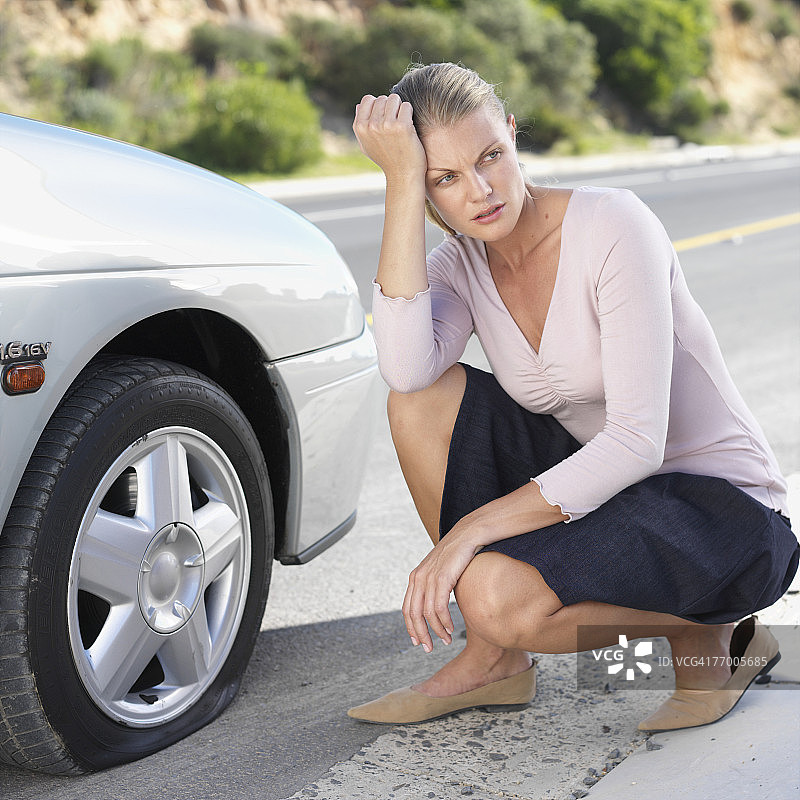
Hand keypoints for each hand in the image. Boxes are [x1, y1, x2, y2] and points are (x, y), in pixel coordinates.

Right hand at [353, 94, 426, 181]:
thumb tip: (359, 105)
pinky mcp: (402, 126)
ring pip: (394, 99)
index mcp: (360, 127)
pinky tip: (409, 126)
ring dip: (400, 108)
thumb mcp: (366, 145)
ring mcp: (387, 125)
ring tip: (401, 123)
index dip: (378, 106)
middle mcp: (371, 125)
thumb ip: (361, 126)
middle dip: (390, 107)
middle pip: (382, 98)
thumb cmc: (386, 160)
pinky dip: (409, 113)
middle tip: (395, 123)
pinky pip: (406, 106)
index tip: (384, 117)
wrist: (402, 175)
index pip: (368, 99)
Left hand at [402, 522, 480, 652]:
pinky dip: (444, 621)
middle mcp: (418, 577)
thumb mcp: (441, 572)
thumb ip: (435, 587)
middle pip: (413, 614)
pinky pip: (439, 607)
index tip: (418, 641)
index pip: (407, 608)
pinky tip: (450, 629)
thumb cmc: (458, 554)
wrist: (468, 534)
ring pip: (426, 613)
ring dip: (436, 631)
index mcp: (415, 577)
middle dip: (420, 634)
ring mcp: (429, 577)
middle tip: (428, 648)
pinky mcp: (442, 577)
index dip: (411, 627)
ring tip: (445, 640)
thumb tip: (436, 606)